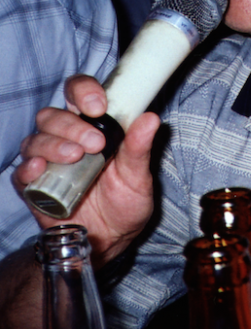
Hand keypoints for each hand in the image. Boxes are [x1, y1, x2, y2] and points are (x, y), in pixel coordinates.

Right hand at [14, 75, 157, 265]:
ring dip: (53, 145)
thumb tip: (151, 118)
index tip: (98, 105)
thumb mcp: (139, 175)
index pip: (78, 93)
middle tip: (95, 144)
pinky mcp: (34, 186)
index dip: (83, 91)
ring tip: (75, 158)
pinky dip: (28, 168)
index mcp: (93, 127)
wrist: (113, 237)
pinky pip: (22, 171)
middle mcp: (66, 139)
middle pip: (52, 116)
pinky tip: (41, 169)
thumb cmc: (126, 201)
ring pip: (35, 139)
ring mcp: (47, 161)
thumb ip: (140, 147)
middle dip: (72, 126)